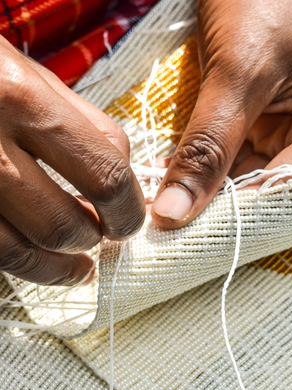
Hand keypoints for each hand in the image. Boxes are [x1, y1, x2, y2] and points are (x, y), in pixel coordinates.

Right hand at [0, 36, 144, 285]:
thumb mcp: (37, 78)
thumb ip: (90, 127)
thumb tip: (126, 179)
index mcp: (21, 101)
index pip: (105, 176)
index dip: (128, 210)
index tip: (130, 221)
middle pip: (62, 225)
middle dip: (94, 238)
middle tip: (103, 235)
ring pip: (19, 254)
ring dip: (60, 267)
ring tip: (80, 267)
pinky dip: (22, 263)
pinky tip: (39, 262)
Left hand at [152, 0, 291, 228]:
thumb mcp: (239, 73)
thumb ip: (208, 145)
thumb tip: (175, 211)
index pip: (290, 191)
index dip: (238, 215)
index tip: (188, 232)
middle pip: (269, 191)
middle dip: (220, 206)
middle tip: (171, 228)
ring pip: (249, 179)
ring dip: (209, 190)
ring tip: (167, 208)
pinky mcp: (270, 123)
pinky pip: (238, 158)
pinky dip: (208, 169)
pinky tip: (176, 179)